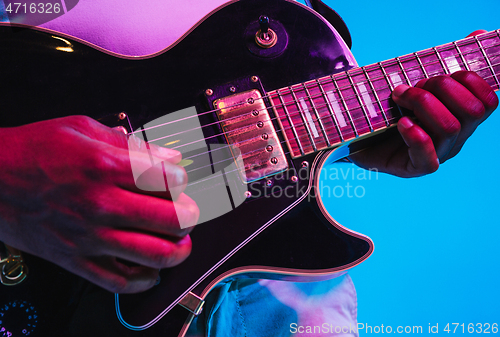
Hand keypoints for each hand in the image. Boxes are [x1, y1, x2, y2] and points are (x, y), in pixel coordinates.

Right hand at [0, 116, 198, 292]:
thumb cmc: (35, 150)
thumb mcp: (82, 128)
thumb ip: (131, 144)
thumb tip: (169, 156)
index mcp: (104, 167)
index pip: (168, 180)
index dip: (182, 180)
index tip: (178, 180)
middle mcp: (101, 204)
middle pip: (170, 220)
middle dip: (190, 216)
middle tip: (188, 212)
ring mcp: (89, 236)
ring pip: (153, 255)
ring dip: (178, 251)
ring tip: (180, 242)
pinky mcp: (76, 260)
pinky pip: (120, 281)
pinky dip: (144, 279)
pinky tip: (152, 270)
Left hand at [349, 32, 497, 177]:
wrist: (356, 140)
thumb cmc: (388, 110)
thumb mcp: (415, 84)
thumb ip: (443, 64)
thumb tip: (479, 34)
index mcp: (460, 118)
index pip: (487, 101)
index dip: (469, 81)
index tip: (436, 74)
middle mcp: (454, 139)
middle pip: (471, 111)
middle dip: (442, 88)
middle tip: (412, 85)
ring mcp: (437, 155)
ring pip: (449, 128)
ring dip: (423, 104)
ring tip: (399, 98)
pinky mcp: (413, 168)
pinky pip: (428, 158)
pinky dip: (416, 136)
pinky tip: (401, 123)